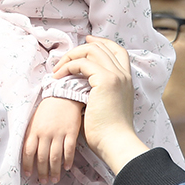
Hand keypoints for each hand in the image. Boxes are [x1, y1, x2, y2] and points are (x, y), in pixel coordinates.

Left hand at [21, 97, 83, 183]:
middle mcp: (45, 134)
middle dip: (42, 172)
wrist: (63, 95)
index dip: (27, 165)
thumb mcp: (34, 120)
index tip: (28, 174)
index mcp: (34, 131)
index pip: (28, 152)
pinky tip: (67, 167)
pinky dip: (68, 160)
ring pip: (55, 157)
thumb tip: (28, 151)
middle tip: (43, 182)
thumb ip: (31, 134)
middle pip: (42, 158)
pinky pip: (69, 150)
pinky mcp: (70, 132)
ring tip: (54, 179)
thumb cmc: (47, 108)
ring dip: (54, 171)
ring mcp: (58, 133)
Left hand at [53, 37, 148, 173]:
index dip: (102, 43)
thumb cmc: (106, 133)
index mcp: (126, 80)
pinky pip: (82, 63)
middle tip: (64, 56)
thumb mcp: (104, 106)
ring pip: (92, 51)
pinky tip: (59, 76)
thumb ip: (95, 92)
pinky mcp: (106, 81)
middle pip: (103, 47)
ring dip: (71, 56)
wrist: (115, 143)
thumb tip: (77, 87)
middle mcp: (123, 74)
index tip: (87, 41)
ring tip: (58, 69)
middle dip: (81, 47)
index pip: (117, 51)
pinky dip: (68, 66)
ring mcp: (116, 76)